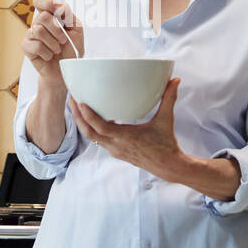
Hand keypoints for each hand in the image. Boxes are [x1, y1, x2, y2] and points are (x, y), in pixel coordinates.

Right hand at [21, 0, 84, 84]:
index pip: (40, 0)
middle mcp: (39, 23)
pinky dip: (46, 53)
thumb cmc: (71, 49)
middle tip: (63, 40)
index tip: (57, 11)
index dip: (46, 2)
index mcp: (51, 15)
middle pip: (43, 16)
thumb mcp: (76, 30)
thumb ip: (68, 15)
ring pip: (38, 30)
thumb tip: (58, 6)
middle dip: (57, 31)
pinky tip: (48, 56)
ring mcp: (31, 34)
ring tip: (57, 50)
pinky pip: (34, 45)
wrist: (66, 70)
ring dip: (53, 43)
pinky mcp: (26, 47)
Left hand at [69, 77, 183, 177]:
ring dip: (83, 123)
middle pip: (89, 132)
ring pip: (92, 137)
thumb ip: (169, 99)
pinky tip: (94, 118)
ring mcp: (115, 150)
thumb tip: (175, 80)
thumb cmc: (167, 144)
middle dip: (78, 117)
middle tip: (72, 100)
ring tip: (78, 107)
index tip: (80, 102)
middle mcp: (117, 145)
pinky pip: (99, 140)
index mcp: (126, 137)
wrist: (168, 166)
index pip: (100, 127)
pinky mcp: (117, 152)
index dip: (88, 116)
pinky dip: (93, 129)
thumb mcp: (166, 120)